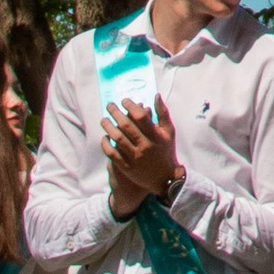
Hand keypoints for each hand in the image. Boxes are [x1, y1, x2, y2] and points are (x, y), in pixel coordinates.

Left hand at [103, 93, 181, 210]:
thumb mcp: (169, 131)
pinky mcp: (127, 167)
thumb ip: (163, 113)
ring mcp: (135, 157)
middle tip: (109, 106)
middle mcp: (145, 146)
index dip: (131, 106)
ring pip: (117, 138)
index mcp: (156, 135)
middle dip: (116, 113)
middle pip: (126, 126)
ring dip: (108, 127)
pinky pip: (112, 154)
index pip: (140, 116)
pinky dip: (106, 144)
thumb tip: (156, 95)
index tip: (124, 100)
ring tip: (104, 120)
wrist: (164, 178)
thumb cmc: (166, 150)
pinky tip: (104, 137)